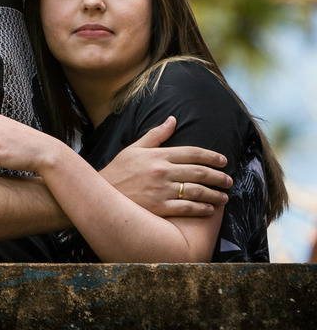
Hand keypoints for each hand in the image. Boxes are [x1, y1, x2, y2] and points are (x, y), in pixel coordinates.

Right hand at [99, 116, 231, 217]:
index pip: (192, 153)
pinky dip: (202, 209)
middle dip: (218, 176)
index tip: (223, 161)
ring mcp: (161, 190)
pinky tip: (210, 209)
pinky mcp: (159, 207)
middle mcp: (162, 171)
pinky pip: (187, 208)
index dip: (211, 156)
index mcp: (158, 155)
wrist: (100, 195)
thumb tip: (173, 119)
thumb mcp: (134, 149)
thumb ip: (156, 135)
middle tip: (229, 181)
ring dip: (215, 194)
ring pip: (197, 191)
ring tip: (224, 197)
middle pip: (199, 172)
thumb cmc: (118, 170)